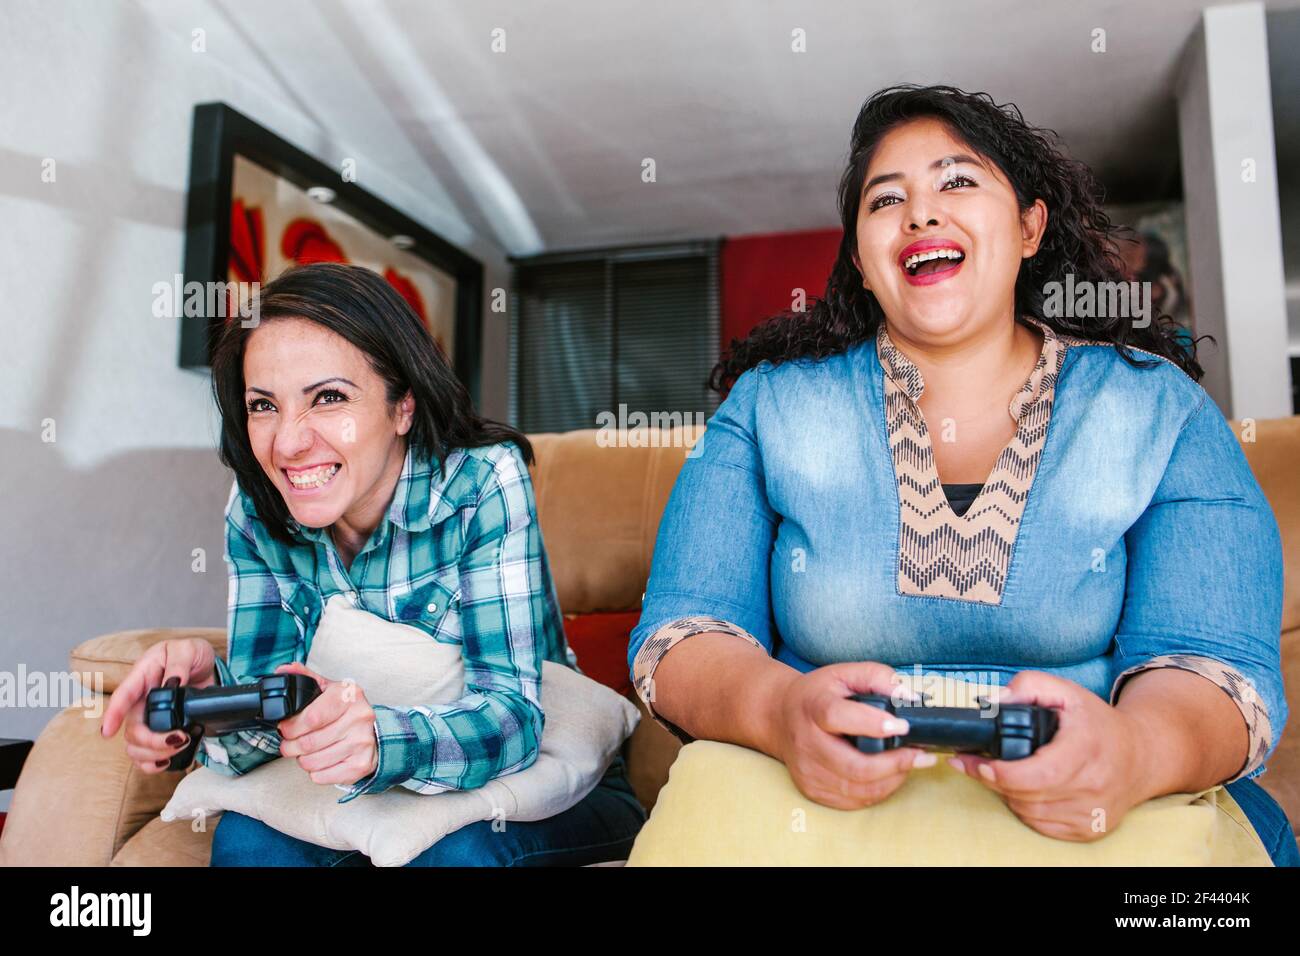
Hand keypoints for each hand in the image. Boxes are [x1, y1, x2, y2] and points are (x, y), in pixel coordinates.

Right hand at [100, 638, 216, 773]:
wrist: (206, 666)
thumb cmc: (192, 654)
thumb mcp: (189, 649)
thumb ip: (179, 663)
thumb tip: (173, 683)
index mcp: (143, 677)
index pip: (123, 696)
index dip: (112, 714)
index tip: (106, 732)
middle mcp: (140, 701)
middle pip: (132, 730)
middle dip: (152, 741)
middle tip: (180, 737)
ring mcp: (148, 719)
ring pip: (135, 747)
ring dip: (155, 755)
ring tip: (182, 744)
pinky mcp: (159, 732)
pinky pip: (146, 757)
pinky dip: (154, 765)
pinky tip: (168, 762)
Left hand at [275, 662, 378, 785]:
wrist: (374, 733)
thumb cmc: (347, 712)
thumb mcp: (329, 690)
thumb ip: (306, 678)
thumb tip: (283, 670)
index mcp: (350, 696)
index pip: (312, 717)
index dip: (291, 727)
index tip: (285, 729)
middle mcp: (359, 718)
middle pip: (309, 743)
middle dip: (291, 746)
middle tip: (290, 744)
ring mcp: (362, 743)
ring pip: (313, 762)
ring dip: (302, 759)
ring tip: (307, 752)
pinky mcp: (361, 765)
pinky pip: (322, 776)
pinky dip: (315, 772)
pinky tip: (322, 760)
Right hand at [774, 661, 930, 809]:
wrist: (780, 718)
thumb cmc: (819, 694)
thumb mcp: (845, 673)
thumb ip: (878, 677)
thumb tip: (909, 698)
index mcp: (813, 707)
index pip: (839, 717)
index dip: (872, 724)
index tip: (902, 726)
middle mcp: (806, 742)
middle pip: (854, 766)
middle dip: (895, 763)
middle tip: (920, 754)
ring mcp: (808, 771)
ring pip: (858, 788)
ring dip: (892, 779)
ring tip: (909, 762)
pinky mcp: (812, 790)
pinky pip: (854, 800)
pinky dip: (879, 790)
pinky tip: (889, 775)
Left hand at [947, 671, 1146, 840]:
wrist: (1141, 756)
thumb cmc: (1096, 722)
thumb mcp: (1065, 691)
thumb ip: (1027, 686)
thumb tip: (994, 702)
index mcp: (1087, 748)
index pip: (1040, 773)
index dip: (1004, 773)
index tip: (978, 762)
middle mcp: (1094, 785)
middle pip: (1027, 795)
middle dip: (993, 780)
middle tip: (975, 764)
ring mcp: (1094, 812)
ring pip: (1030, 812)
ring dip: (1008, 794)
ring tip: (1003, 773)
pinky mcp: (1091, 829)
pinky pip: (1042, 826)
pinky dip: (1026, 809)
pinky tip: (1025, 790)